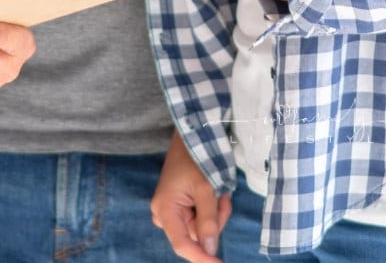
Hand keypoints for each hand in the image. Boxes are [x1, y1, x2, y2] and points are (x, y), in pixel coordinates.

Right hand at [151, 133, 230, 260]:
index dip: (201, 258)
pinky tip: (213, 192)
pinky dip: (211, 209)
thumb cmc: (196, 158)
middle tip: (222, 198)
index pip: (182, 244)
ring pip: (200, 228)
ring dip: (216, 213)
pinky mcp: (179, 206)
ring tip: (218, 191)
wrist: (191, 134)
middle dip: (214, 220)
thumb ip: (208, 222)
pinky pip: (199, 219)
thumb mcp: (206, 189)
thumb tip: (210, 251)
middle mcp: (163, 213)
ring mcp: (170, 210)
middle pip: (195, 236)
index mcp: (165, 209)